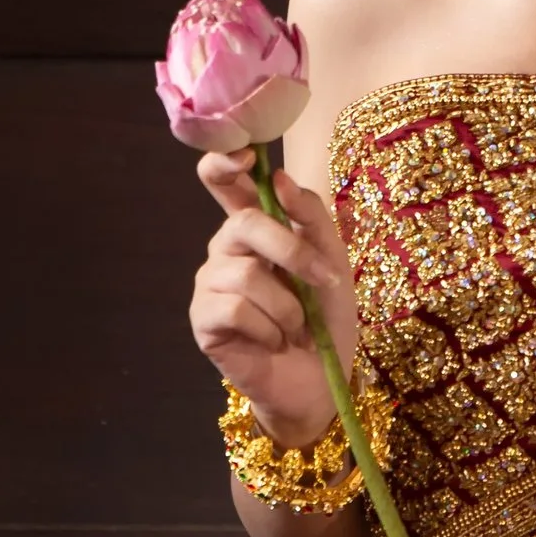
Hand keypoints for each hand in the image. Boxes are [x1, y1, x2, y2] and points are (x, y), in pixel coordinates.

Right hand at [188, 146, 356, 445]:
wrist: (322, 379)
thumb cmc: (326, 318)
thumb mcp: (332, 261)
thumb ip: (310, 217)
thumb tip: (279, 178)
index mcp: (253, 229)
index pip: (221, 182)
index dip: (224, 162)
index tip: (247, 156)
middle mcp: (225, 250)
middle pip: (244, 223)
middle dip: (291, 252)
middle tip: (323, 281)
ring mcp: (209, 284)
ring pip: (246, 273)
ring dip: (288, 305)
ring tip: (295, 327)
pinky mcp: (203, 320)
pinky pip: (235, 308)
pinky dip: (268, 327)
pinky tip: (272, 341)